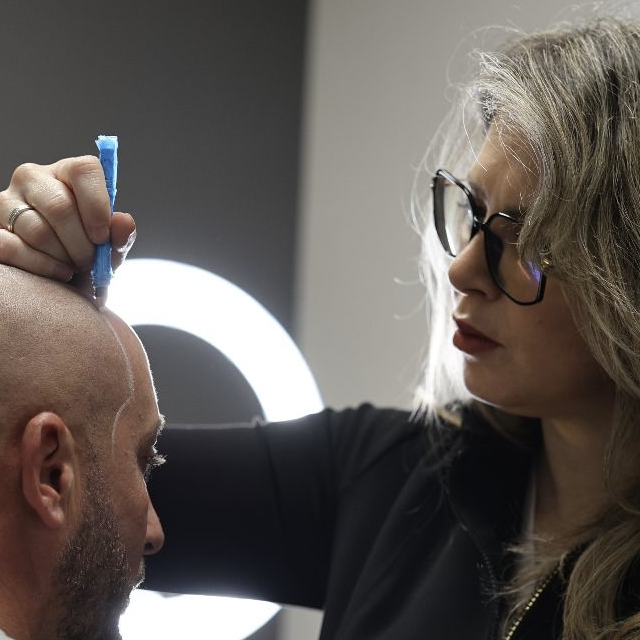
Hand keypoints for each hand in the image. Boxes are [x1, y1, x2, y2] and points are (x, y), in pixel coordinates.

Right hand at [0, 156, 135, 286]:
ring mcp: (6, 200)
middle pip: (60, 207)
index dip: (97, 207)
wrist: (61, 276)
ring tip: (74, 266)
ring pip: (37, 231)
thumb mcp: (110, 246)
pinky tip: (60, 273)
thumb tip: (123, 221)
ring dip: (63, 257)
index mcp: (68, 173)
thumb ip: (121, 235)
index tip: (103, 237)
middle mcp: (33, 178)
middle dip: (81, 244)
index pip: (84, 171)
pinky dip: (42, 266)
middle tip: (90, 261)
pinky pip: (12, 248)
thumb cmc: (87, 252)